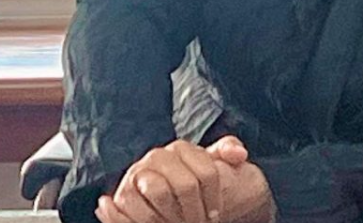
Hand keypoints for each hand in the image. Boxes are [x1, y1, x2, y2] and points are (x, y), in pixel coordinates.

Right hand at [96, 135, 258, 222]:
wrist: (161, 190)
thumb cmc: (190, 176)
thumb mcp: (210, 161)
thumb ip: (227, 151)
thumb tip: (239, 154)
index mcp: (182, 148)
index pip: (206, 174)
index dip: (214, 198)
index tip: (216, 215)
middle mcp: (158, 156)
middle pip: (186, 186)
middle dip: (195, 211)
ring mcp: (138, 173)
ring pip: (161, 195)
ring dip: (174, 216)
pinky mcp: (122, 194)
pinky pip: (137, 210)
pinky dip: (149, 221)